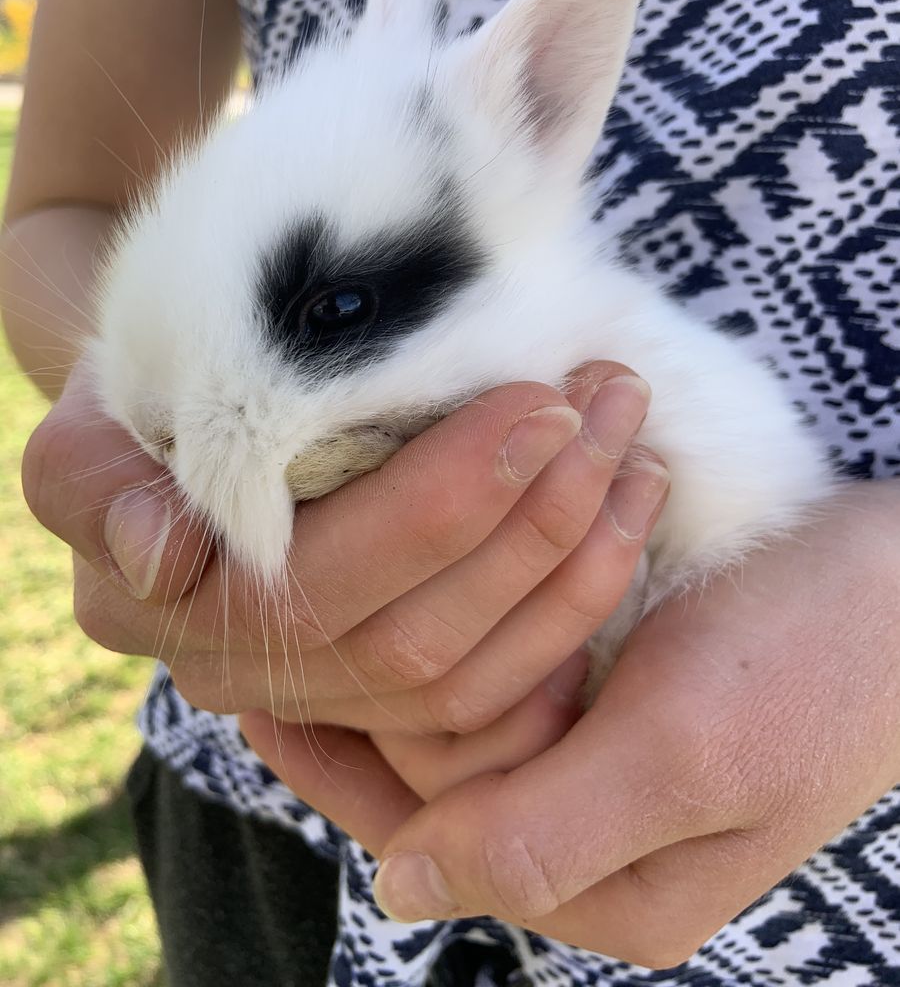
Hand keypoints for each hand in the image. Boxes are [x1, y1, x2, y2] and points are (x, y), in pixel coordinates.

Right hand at [23, 358, 667, 737]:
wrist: (189, 410)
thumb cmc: (162, 385)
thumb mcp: (103, 406)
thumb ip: (97, 481)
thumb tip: (163, 553)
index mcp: (165, 603)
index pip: (322, 578)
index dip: (442, 504)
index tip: (539, 402)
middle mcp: (242, 672)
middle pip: (412, 637)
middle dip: (535, 520)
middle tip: (610, 404)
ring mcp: (319, 695)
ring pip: (467, 678)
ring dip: (573, 564)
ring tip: (636, 447)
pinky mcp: (381, 697)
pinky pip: (496, 700)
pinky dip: (574, 614)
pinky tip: (628, 523)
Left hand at [241, 481, 899, 967]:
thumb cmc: (819, 658)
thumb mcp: (689, 752)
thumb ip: (547, 833)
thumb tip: (404, 889)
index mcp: (612, 882)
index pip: (431, 828)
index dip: (339, 759)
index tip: (256, 689)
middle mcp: (601, 835)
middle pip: (443, 766)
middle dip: (390, 678)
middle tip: (318, 595)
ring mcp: (613, 762)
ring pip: (476, 706)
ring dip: (430, 636)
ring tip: (357, 574)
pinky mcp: (628, 699)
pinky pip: (519, 664)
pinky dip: (479, 615)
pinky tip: (436, 570)